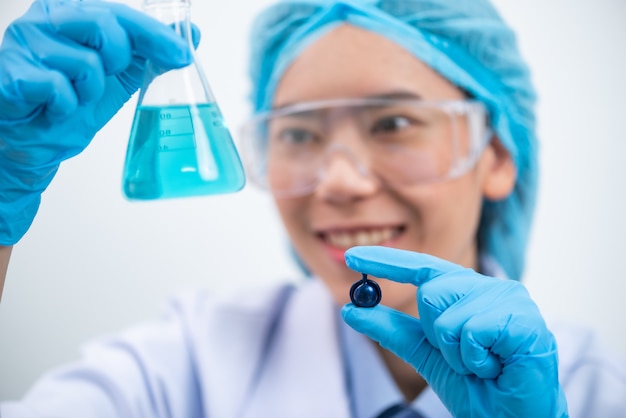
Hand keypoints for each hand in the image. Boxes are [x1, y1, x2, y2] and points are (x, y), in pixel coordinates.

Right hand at [0, 0, 193, 244]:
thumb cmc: (71, 105)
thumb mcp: (118, 78)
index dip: (155, 34)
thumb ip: (148, 54)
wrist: (36, 143)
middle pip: (103, 23)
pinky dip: (66, 107)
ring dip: (90, 91)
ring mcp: (24, 44)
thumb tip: (190, 33)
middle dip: (118, 59)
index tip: (182, 53)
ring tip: (74, 98)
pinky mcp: (13, 74)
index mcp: (69, 13)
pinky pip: (60, 88)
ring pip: (86, 62)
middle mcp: (44, 20)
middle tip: (106, 78)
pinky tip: (54, 108)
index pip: (120, 13)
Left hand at [341, 246, 568, 416]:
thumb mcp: (426, 354)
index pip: (421, 266)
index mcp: (467, 290)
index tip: (350, 256)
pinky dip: (475, 361)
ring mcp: (509, 298)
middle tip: (465, 358)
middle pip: (430, 292)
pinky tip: (497, 367)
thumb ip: (392, 330)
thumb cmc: (477, 386)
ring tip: (484, 365)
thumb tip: (351, 309)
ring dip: (457, 355)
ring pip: (447, 318)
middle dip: (437, 336)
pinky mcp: (522, 318)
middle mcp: (489, 286)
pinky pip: (471, 333)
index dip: (385, 260)